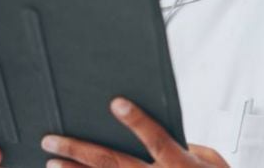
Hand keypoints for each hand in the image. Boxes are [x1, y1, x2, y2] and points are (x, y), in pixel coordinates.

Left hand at [42, 98, 228, 167]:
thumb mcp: (211, 161)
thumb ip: (186, 146)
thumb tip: (160, 133)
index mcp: (181, 165)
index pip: (157, 139)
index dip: (138, 121)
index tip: (117, 102)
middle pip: (113, 164)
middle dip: (80, 149)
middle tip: (52, 140)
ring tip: (52, 163)